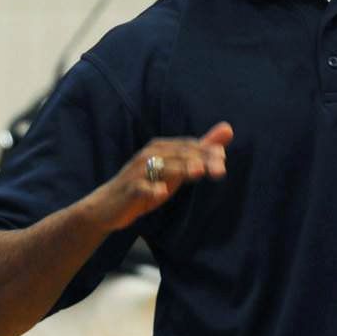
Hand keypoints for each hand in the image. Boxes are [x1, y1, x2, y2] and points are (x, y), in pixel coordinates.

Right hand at [90, 124, 232, 232]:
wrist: (108, 206)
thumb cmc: (147, 183)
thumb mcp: (177, 168)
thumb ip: (201, 149)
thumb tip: (228, 128)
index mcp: (162, 147)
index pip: (188, 146)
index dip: (207, 151)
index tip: (224, 160)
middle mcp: (149, 154)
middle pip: (179, 155)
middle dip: (200, 160)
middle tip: (221, 169)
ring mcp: (138, 172)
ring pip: (162, 168)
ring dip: (180, 169)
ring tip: (198, 172)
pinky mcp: (129, 189)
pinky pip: (141, 188)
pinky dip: (151, 189)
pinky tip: (162, 193)